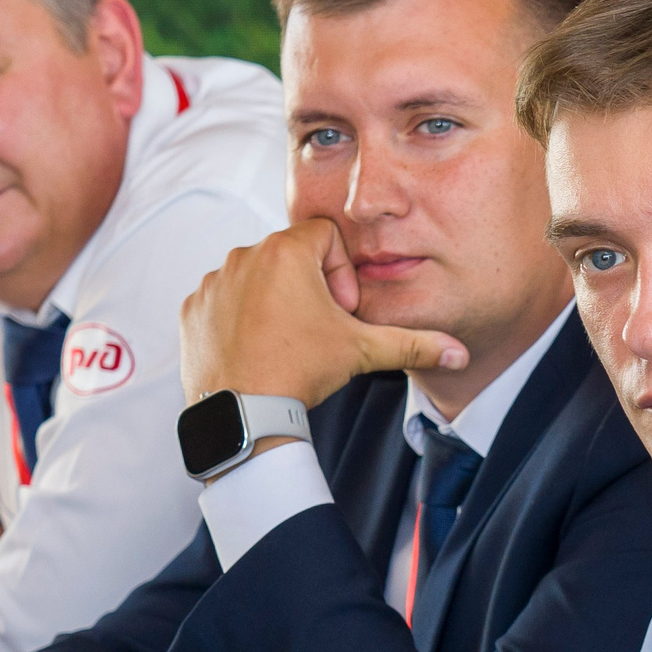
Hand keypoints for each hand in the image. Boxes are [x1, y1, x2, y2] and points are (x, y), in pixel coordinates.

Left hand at [178, 218, 466, 412]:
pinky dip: (240, 318)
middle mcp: (243, 256)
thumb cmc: (300, 373)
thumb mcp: (362, 351)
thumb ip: (413, 344)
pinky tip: (256, 348)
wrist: (243, 415)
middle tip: (319, 330)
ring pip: (256, 277)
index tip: (341, 310)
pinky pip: (223, 299)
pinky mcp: (193, 307)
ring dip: (274, 300)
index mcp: (285, 251)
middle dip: (309, 287)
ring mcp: (214, 281)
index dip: (342, 271)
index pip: (326, 236)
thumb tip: (458, 352)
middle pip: (290, 256)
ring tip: (287, 342)